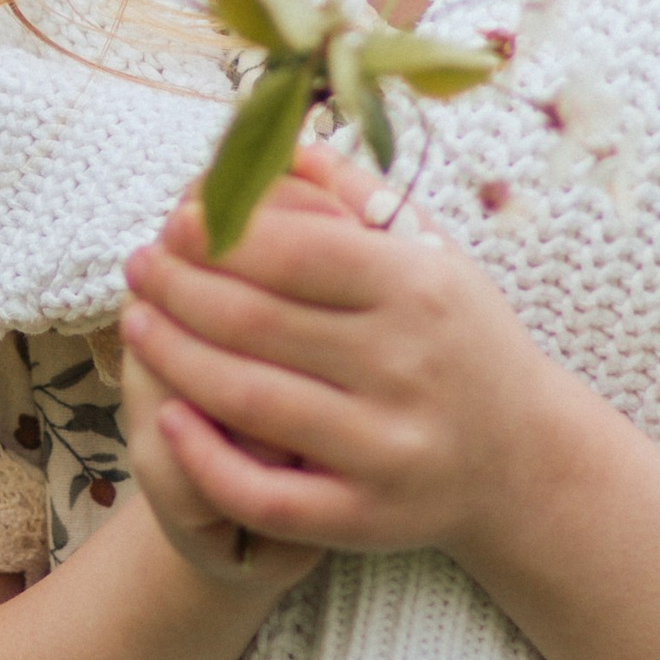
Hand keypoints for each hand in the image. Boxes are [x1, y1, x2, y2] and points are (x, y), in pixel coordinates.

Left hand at [118, 140, 566, 565]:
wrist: (524, 460)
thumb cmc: (461, 339)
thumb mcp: (435, 256)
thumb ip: (361, 197)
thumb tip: (284, 142)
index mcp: (421, 290)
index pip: (299, 252)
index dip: (224, 234)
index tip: (175, 218)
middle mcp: (407, 367)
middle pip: (260, 322)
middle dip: (180, 288)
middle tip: (138, 265)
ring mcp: (386, 448)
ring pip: (250, 401)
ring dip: (175, 357)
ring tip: (136, 323)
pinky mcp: (366, 517)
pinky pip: (265, 495)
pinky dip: (206, 458)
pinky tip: (167, 417)